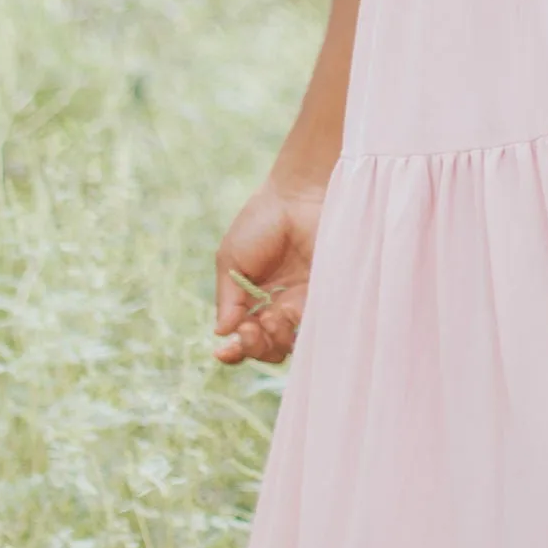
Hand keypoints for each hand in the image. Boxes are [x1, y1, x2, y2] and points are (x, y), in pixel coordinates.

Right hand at [212, 177, 327, 364]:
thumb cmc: (261, 222)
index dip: (235, 350)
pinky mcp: (326, 296)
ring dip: (274, 341)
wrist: (299, 195)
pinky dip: (297, 330)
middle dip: (253, 347)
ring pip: (289, 344)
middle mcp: (279, 305)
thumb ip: (228, 299)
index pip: (244, 335)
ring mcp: (304, 302)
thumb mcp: (231, 260)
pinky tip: (285, 312)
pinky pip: (314, 328)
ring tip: (270, 317)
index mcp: (254, 298)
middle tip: (248, 330)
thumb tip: (222, 334)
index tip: (222, 353)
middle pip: (267, 347)